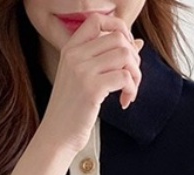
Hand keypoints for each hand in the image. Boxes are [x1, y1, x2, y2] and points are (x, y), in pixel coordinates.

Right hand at [39, 13, 143, 153]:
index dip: (118, 29)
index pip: (98, 19)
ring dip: (136, 75)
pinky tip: (124, 102)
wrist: (56, 136)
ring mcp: (82, 71)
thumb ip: (106, 58)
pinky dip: (132, 89)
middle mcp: (75, 56)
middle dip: (133, 58)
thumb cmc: (71, 110)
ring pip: (125, 55)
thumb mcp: (83, 79)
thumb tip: (137, 43)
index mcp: (70, 49)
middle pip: (118, 38)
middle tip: (131, 79)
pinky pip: (125, 77)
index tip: (125, 51)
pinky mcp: (92, 89)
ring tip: (130, 91)